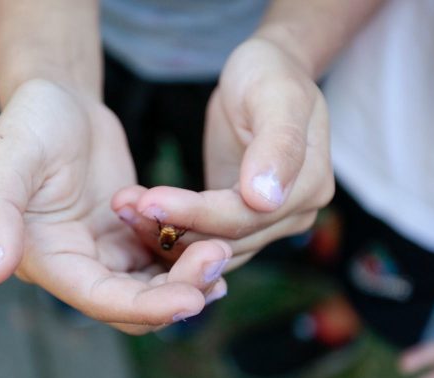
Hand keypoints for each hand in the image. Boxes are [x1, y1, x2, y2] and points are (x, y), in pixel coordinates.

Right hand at [0, 79, 230, 333]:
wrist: (59, 100)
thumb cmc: (29, 123)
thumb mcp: (6, 158)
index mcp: (44, 260)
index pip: (99, 300)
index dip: (145, 307)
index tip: (192, 300)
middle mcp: (74, 268)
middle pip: (133, 304)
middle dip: (178, 291)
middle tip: (218, 257)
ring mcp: (103, 256)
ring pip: (153, 289)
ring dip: (188, 279)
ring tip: (223, 252)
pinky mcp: (127, 240)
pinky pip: (162, 262)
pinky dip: (187, 260)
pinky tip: (219, 245)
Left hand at [111, 37, 333, 268]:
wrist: (262, 75)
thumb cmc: (271, 74)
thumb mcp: (276, 95)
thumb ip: (277, 145)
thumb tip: (265, 199)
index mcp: (309, 187)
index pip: (246, 215)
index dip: (197, 213)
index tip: (149, 201)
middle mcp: (294, 215)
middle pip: (228, 238)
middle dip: (173, 225)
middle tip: (124, 207)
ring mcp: (269, 224)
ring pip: (213, 247)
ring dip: (166, 234)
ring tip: (123, 210)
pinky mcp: (239, 222)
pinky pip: (204, 239)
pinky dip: (171, 232)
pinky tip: (136, 215)